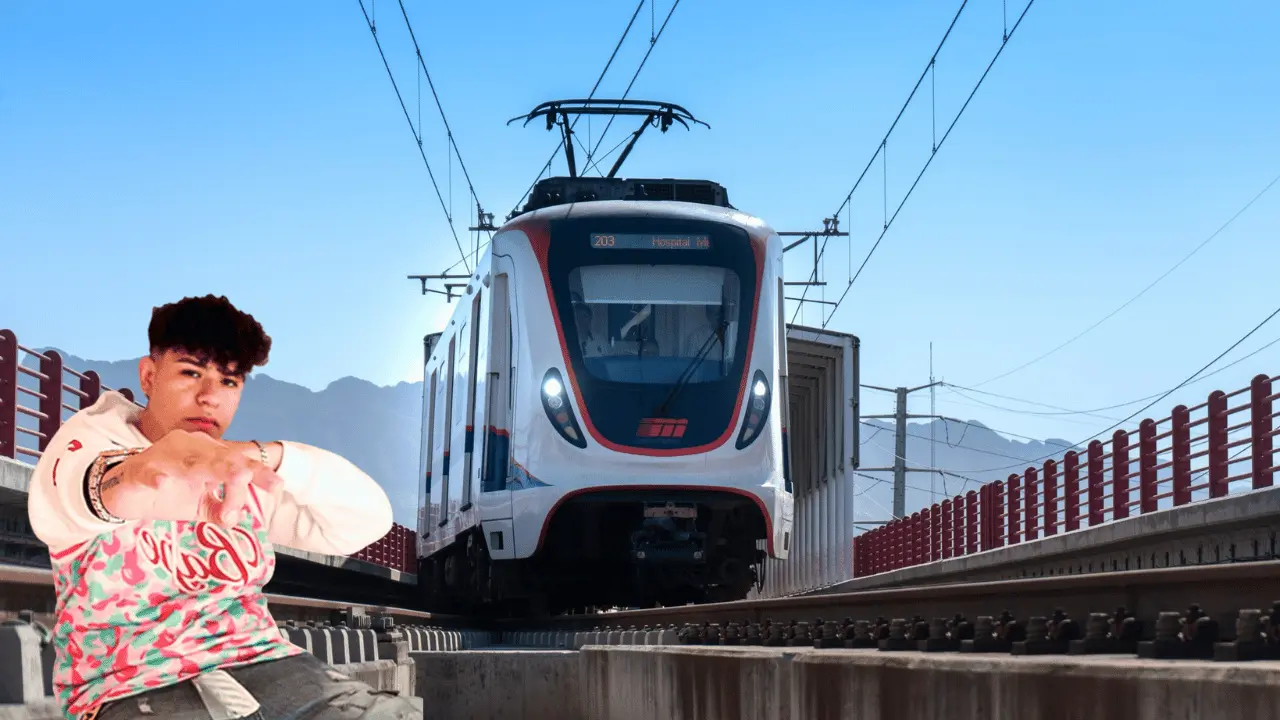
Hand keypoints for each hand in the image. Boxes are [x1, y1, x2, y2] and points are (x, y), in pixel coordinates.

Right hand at [100, 430, 283, 527]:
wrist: (125, 492)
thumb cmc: (168, 492)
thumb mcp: (199, 505)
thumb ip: (219, 510)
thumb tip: (236, 519)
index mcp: (206, 453)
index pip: (237, 461)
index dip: (257, 472)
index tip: (277, 486)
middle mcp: (188, 448)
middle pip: (218, 460)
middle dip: (235, 471)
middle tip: (249, 478)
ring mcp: (163, 457)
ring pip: (190, 463)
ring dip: (207, 469)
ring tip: (229, 475)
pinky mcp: (140, 470)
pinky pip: (149, 473)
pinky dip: (155, 478)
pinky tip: (161, 484)